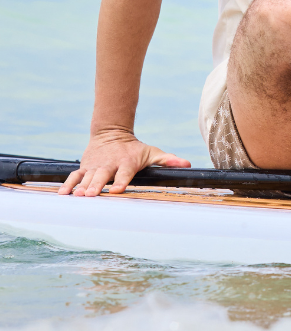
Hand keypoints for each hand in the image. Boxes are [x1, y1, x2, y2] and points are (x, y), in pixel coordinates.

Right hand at [59, 129, 189, 196]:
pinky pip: (75, 176)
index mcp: (126, 162)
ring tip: (77, 197)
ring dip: (81, 187)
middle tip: (91, 195)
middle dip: (97, 186)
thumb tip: (187, 165)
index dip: (121, 181)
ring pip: (87, 177)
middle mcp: (109, 164)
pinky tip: (62, 195)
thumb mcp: (152, 152)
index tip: (118, 189)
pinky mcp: (85, 167)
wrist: (111, 133)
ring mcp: (95, 166)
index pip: (124, 172)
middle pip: (102, 176)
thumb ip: (168, 160)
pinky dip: (68, 184)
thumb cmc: (135, 149)